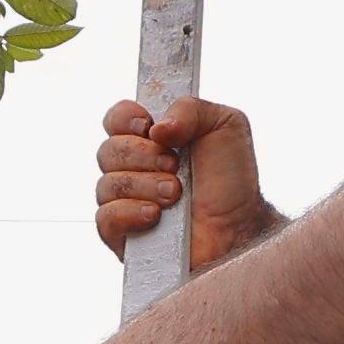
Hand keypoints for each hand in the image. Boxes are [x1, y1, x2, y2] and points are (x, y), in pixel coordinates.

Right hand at [97, 97, 279, 269]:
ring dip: (146, 185)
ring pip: (107, 184)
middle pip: (107, 150)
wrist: (238, 228)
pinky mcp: (122, 235)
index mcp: (151, 138)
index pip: (115, 119)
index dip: (125, 118)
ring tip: (176, 194)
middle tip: (176, 166)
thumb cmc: (231, 182)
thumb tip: (157, 127)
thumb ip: (191, 108)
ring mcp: (124, 202)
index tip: (150, 127)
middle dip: (144, 155)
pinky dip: (131, 212)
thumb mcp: (226, 126)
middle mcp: (133, 168)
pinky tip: (155, 215)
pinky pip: (105, 217)